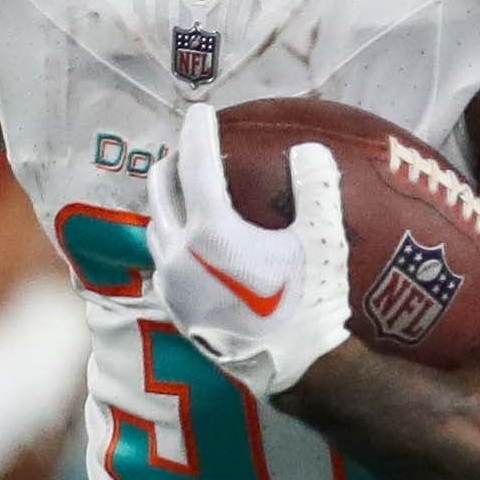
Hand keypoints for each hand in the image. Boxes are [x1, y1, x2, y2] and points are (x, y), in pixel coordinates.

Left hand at [153, 100, 351, 394]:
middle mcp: (180, 254)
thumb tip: (308, 148)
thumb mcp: (322, 241)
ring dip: (167, 203)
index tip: (202, 111)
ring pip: (156, 227)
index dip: (199, 132)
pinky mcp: (175, 308)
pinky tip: (188, 241)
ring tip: (183, 192)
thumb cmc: (310, 303)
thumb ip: (316, 188)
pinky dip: (172, 238)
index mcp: (212, 232)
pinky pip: (163, 260)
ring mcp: (173, 284)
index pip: (197, 165)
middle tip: (187, 149)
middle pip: (161, 193)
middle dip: (172, 163)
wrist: (293, 368)